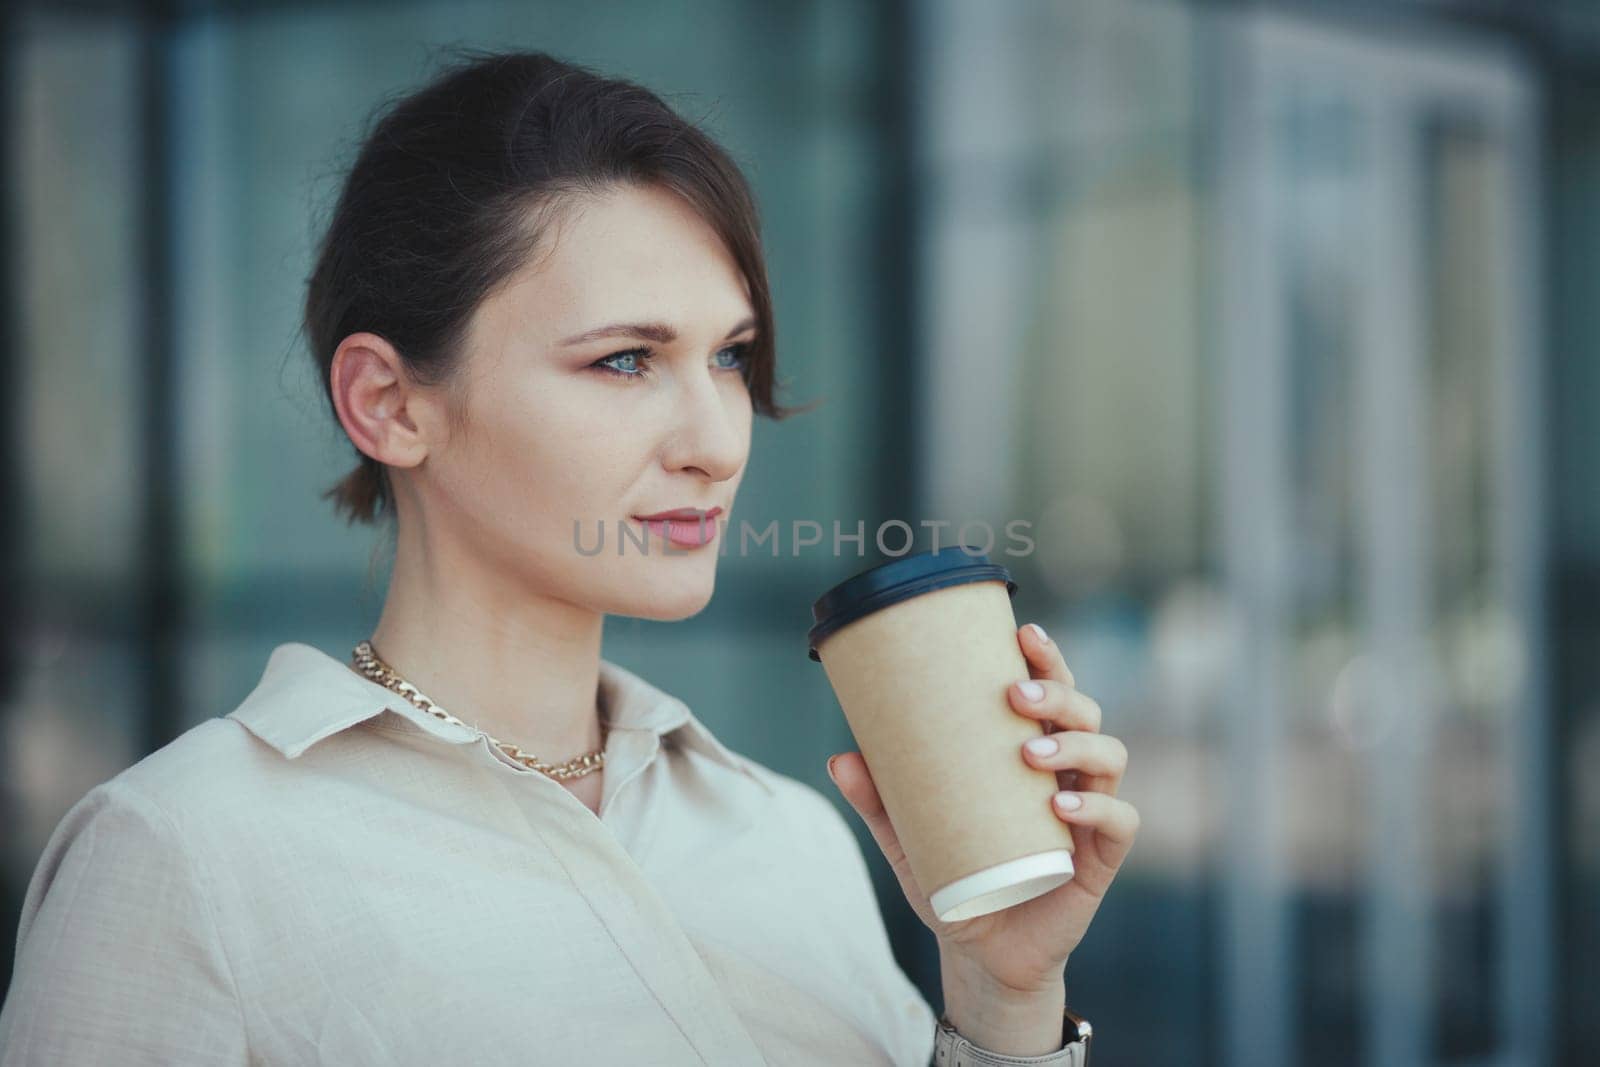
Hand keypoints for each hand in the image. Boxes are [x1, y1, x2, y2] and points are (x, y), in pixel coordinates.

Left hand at [827, 621, 1139, 996]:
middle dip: (1057, 692)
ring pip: (1109, 756)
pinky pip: (1119, 822)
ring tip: (1030, 751)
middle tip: (1013, 693)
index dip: (1047, 658)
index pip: (1052, 692)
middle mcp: (1070, 773)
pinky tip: (1062, 805)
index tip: (1022, 631)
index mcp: (1033, 752)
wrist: (981, 952)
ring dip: (1075, 742)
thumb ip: (878, 800)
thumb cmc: (956, 877)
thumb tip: (839, 758)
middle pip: (1086, 712)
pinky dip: (1097, 808)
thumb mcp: (907, 837)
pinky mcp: (1100, 860)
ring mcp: (1090, 815)